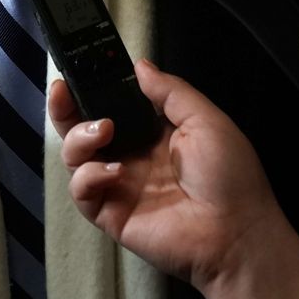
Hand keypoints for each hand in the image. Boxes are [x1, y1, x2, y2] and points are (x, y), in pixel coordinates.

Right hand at [50, 59, 279, 292]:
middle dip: (66, 108)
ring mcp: (118, 187)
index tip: (79, 68)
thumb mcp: (206, 120)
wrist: (236, 233)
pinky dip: (88, 175)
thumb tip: (140, 65)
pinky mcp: (110, 214)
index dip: (92, 89)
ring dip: (79, 137)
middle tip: (62, 91)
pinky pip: (82, 191)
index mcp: (152, 134)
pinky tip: (113, 170)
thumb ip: (171, 91)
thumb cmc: (229, 175)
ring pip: (75, 157)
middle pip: (83, 129)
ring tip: (103, 131)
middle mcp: (130, 157)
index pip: (111, 106)